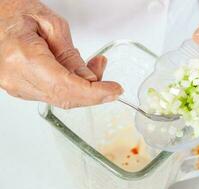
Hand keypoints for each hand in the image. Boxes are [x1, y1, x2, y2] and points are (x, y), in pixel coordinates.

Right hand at [0, 0, 122, 108]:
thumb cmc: (17, 12)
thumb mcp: (52, 25)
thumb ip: (71, 56)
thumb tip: (90, 80)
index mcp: (23, 57)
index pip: (66, 86)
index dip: (94, 93)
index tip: (114, 90)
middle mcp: (16, 78)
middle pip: (65, 98)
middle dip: (94, 94)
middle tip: (112, 86)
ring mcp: (16, 86)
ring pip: (61, 100)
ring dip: (85, 90)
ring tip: (96, 67)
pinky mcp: (21, 89)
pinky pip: (53, 96)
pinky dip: (73, 90)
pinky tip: (81, 76)